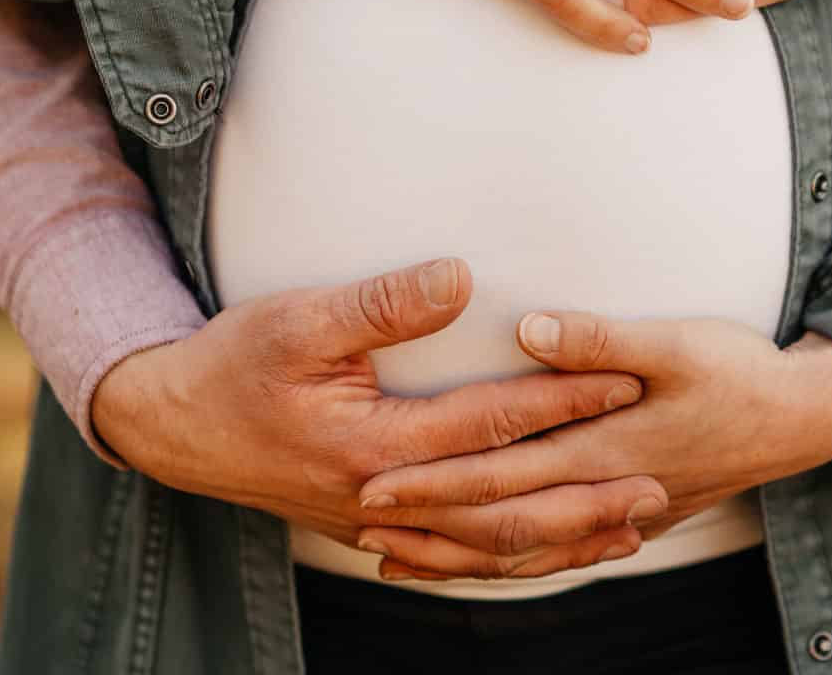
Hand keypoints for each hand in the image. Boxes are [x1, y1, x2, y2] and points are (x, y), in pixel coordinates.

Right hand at [91, 258, 668, 577]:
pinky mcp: (373, 528)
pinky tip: (552, 550)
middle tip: (658, 479)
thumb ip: (382, 302)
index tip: (626, 380)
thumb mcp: (297, 318)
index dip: (562, 400)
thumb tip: (460, 276)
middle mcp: (384, 498)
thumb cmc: (234, 363)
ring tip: (629, 527)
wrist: (173, 426)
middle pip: (505, 507)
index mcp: (373, 445)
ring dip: (561, 538)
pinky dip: (512, 556)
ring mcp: (379, 524)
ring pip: (486, 547)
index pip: (491, 425)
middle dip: (585, 493)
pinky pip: (457, 555)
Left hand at [352, 312, 831, 578]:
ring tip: (396, 558)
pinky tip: (481, 563)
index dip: (434, 479)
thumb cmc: (740, 369)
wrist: (803, 418)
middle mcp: (601, 490)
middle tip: (358, 520)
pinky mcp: (631, 513)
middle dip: (427, 523)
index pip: (498, 472)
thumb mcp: (676, 341)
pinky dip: (511, 563)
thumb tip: (531, 331)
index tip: (374, 480)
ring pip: (523, 549)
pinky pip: (558, 553)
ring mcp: (617, 510)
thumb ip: (601, 338)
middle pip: (497, 519)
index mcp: (601, 447)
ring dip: (458, 555)